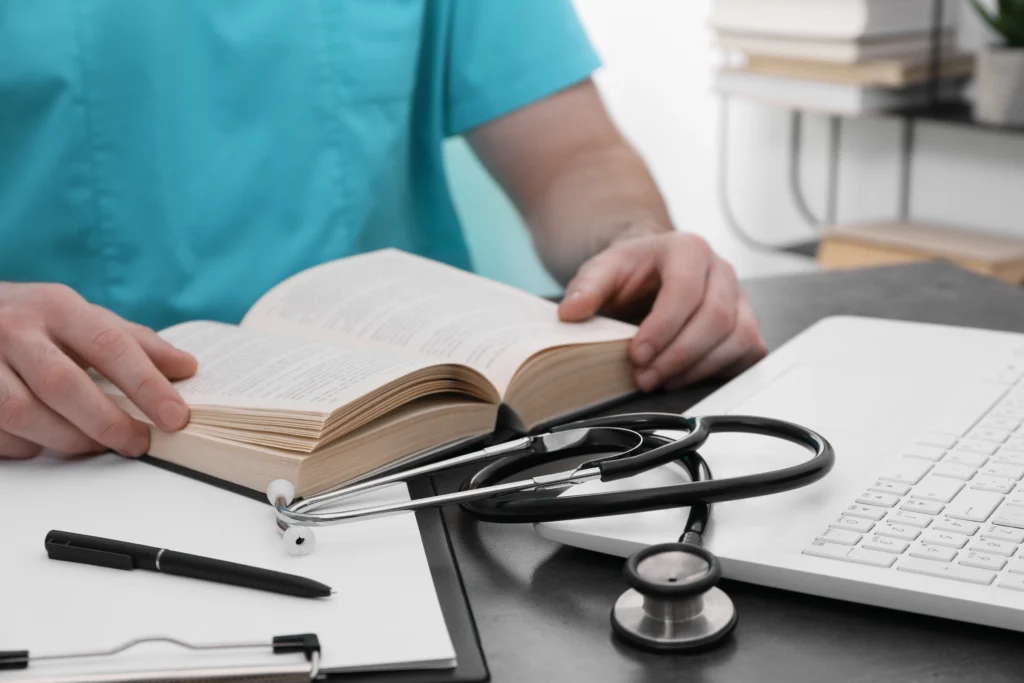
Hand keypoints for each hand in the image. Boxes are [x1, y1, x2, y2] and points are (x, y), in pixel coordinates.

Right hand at [0, 283, 196, 458]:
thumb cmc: (37, 321)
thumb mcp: (85, 318)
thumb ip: (136, 343)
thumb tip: (187, 367)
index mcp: (57, 307)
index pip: (110, 345)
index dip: (146, 384)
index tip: (176, 417)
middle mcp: (15, 329)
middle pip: (63, 384)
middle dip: (107, 421)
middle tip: (139, 443)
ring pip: (24, 413)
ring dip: (67, 439)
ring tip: (97, 446)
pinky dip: (28, 445)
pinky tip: (47, 442)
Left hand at [558, 232, 766, 390]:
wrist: (651, 273)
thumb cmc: (631, 272)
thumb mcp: (601, 271)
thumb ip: (586, 288)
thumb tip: (571, 311)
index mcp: (687, 249)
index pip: (685, 290)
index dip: (663, 328)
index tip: (637, 355)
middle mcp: (721, 270)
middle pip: (715, 318)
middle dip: (678, 355)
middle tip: (644, 377)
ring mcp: (739, 298)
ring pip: (737, 337)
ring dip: (697, 368)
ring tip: (660, 381)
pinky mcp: (746, 323)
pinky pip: (748, 351)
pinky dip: (718, 371)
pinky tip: (684, 377)